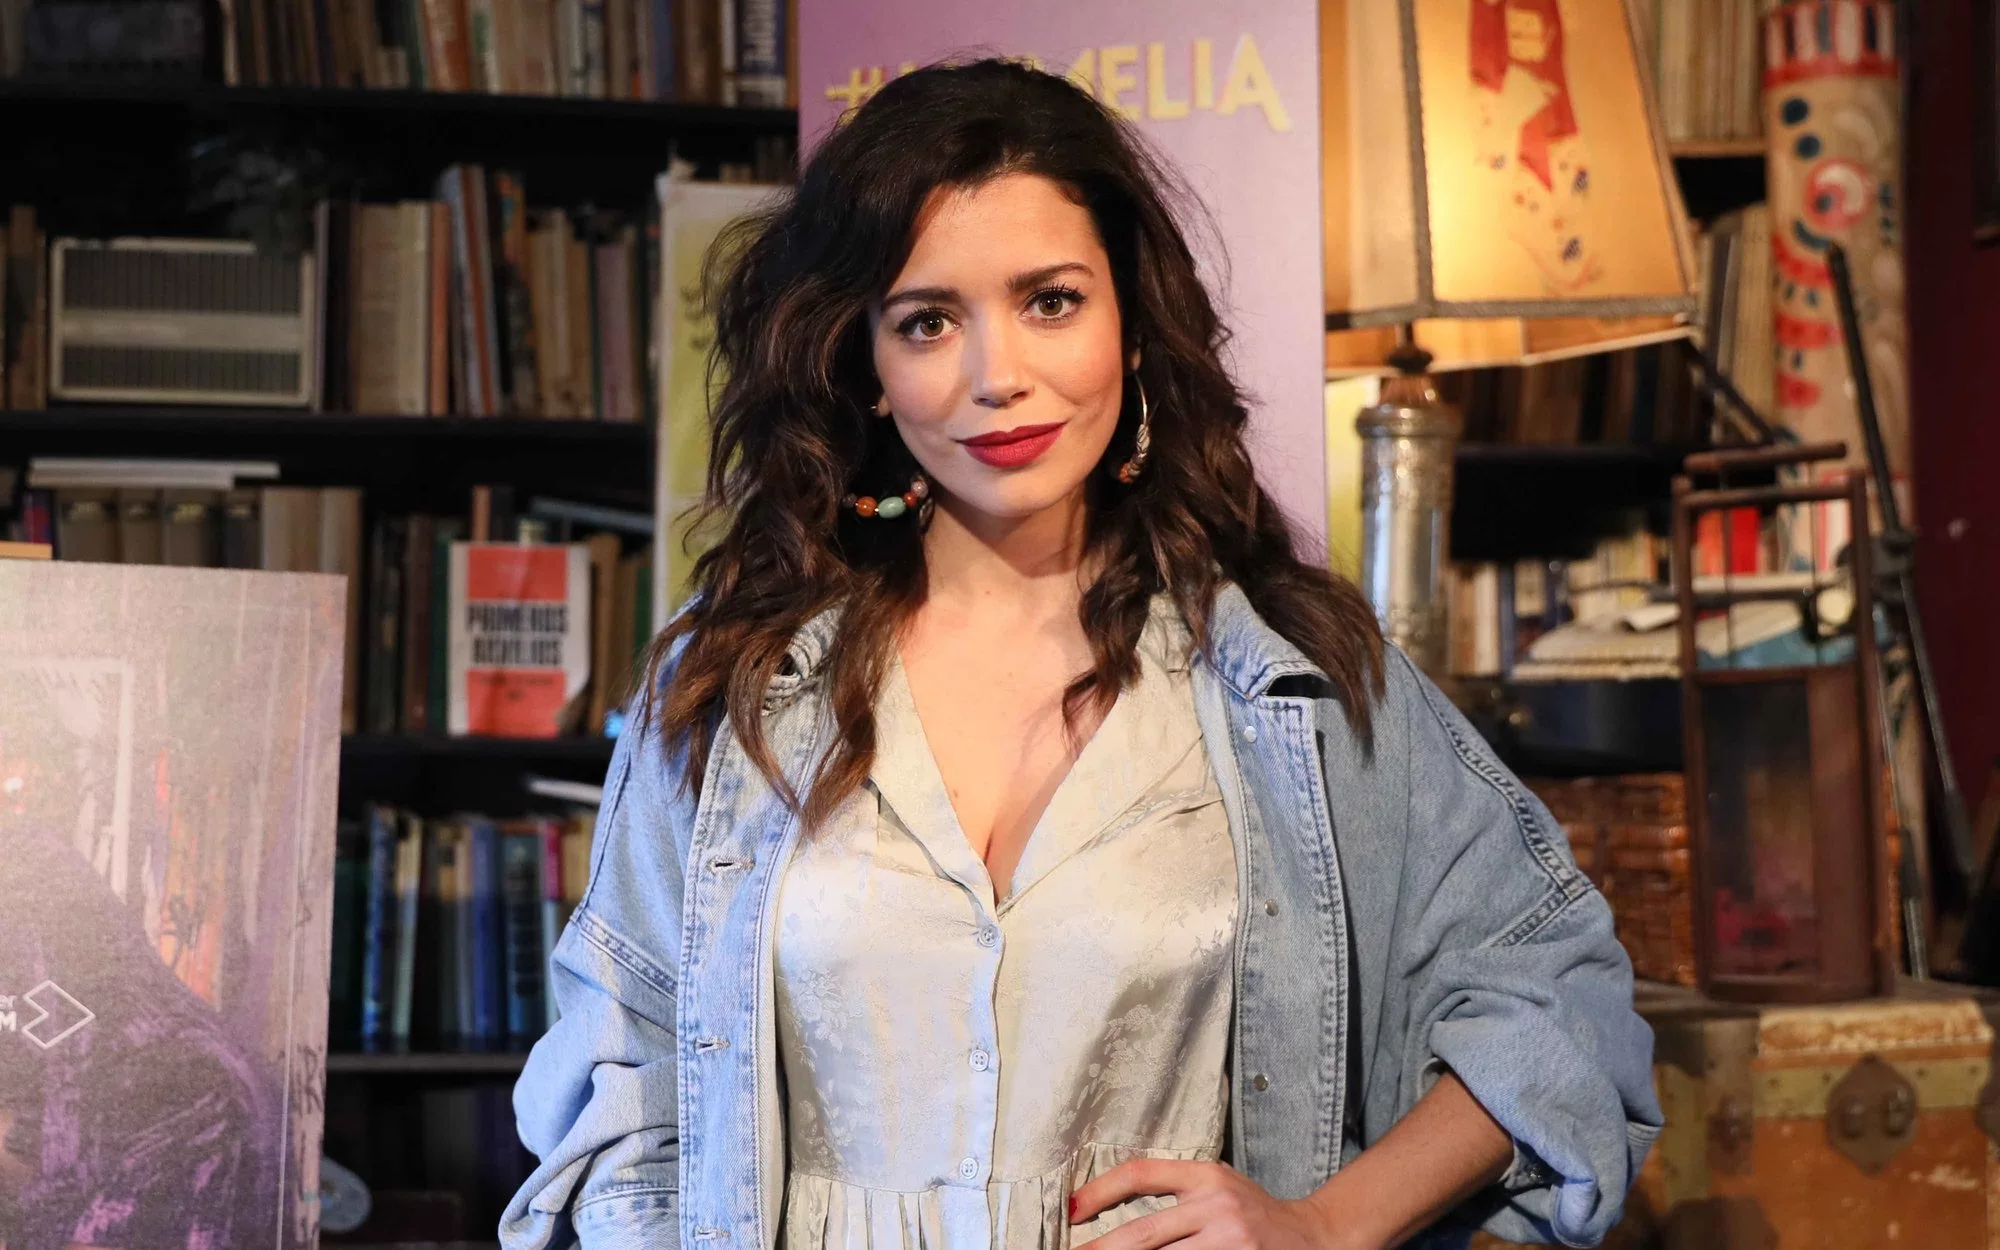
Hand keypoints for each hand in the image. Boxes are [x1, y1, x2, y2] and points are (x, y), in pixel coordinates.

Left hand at [1068, 1159, 1363, 1249]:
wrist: (1312, 1237)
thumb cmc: (1254, 1212)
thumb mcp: (1218, 1184)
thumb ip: (1176, 1188)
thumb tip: (1112, 1206)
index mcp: (1205, 1175)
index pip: (1140, 1174)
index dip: (1099, 1191)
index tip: (1072, 1210)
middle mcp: (1214, 1205)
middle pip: (1142, 1233)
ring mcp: (1227, 1240)